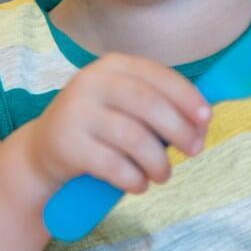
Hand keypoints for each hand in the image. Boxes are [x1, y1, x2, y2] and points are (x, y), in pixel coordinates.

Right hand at [25, 54, 210, 193]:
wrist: (44, 150)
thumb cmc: (100, 128)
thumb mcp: (125, 105)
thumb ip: (160, 107)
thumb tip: (203, 121)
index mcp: (112, 66)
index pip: (157, 75)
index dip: (186, 96)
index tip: (207, 118)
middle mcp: (92, 82)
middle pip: (148, 104)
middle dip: (179, 130)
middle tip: (194, 151)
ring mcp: (76, 112)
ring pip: (134, 137)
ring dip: (158, 162)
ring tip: (162, 174)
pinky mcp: (67, 144)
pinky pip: (113, 165)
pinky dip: (134, 178)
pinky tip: (139, 184)